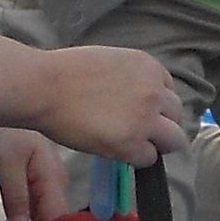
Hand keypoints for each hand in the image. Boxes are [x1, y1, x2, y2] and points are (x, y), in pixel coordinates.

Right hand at [34, 46, 183, 165]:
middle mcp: (154, 91)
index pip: (168, 91)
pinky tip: (115, 151)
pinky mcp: (132, 143)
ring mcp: (145, 118)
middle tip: (138, 132)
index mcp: (149, 66)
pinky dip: (135, 158)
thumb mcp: (110, 62)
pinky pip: (149, 159)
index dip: (155, 105)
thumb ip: (131, 79)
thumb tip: (135, 99)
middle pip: (176, 115)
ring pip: (174, 140)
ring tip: (132, 144)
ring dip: (156, 144)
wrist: (43, 86)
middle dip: (161, 124)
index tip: (139, 112)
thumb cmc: (63, 73)